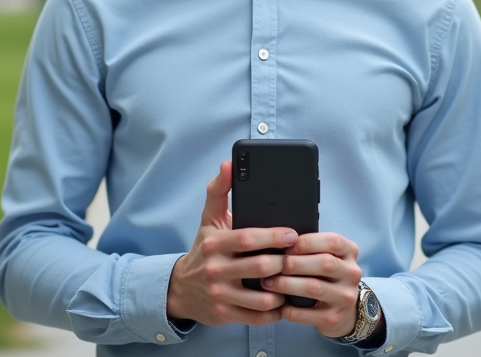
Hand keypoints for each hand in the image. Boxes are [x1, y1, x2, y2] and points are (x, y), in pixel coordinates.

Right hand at [166, 161, 298, 326]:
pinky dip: (276, 311)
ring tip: (295, 280)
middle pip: (260, 267)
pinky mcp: (225, 315)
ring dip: (284, 290)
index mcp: (215, 244)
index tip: (294, 234)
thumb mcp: (209, 220)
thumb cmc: (203, 250)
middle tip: (300, 259)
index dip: (274, 236)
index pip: (248, 238)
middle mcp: (216, 270)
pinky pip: (258, 317)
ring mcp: (220, 294)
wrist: (180, 290)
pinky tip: (284, 301)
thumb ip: (220, 191)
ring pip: (262, 296)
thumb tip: (228, 164)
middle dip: (284, 263)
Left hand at [262, 232, 363, 337]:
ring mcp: (344, 297)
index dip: (307, 242)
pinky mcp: (333, 318)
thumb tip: (279, 241)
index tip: (286, 246)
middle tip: (272, 265)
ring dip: (286, 284)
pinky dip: (289, 308)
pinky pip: (307, 313)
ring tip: (268, 282)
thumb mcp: (327, 255)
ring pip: (314, 287)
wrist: (343, 310)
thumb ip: (311, 247)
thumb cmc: (327, 276)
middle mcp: (351, 274)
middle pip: (324, 263)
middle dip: (294, 263)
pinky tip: (277, 304)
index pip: (332, 241)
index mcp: (349, 252)